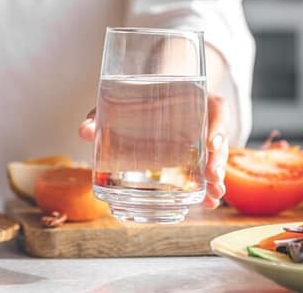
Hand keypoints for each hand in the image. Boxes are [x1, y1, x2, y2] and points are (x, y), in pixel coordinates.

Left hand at [78, 94, 229, 208]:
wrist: (144, 100)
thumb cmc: (133, 99)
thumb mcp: (116, 102)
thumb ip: (100, 114)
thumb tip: (84, 131)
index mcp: (194, 98)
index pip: (216, 109)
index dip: (217, 126)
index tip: (212, 144)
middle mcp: (202, 119)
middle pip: (218, 139)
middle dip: (218, 160)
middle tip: (212, 177)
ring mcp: (200, 139)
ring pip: (216, 159)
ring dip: (217, 179)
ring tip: (213, 196)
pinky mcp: (194, 157)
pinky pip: (206, 172)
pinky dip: (206, 188)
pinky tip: (207, 202)